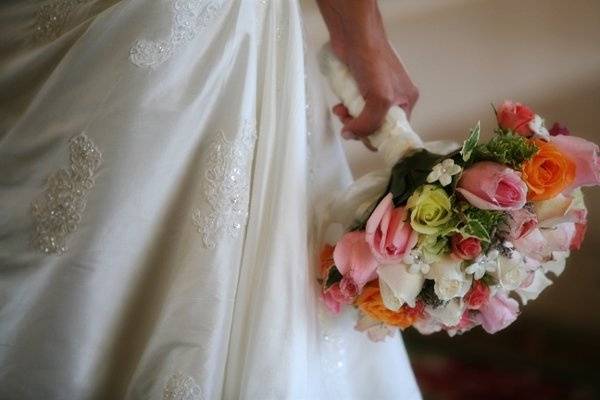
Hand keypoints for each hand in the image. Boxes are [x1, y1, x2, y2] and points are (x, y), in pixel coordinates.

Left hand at [318, 0, 418, 142]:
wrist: (353, 36)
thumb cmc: (373, 59)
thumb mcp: (379, 98)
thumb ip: (370, 122)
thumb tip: (353, 134)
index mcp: (406, 102)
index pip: (394, 133)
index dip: (377, 138)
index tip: (363, 138)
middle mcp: (393, 100)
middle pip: (376, 128)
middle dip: (360, 128)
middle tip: (349, 123)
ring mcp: (375, 94)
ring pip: (362, 119)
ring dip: (349, 119)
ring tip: (341, 112)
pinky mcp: (360, 89)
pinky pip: (352, 108)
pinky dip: (344, 110)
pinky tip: (339, 105)